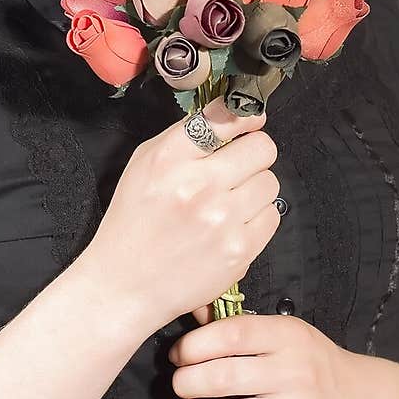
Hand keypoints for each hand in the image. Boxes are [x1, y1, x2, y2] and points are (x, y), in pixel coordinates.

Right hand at [83, 95, 280, 330]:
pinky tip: (233, 225)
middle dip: (254, 153)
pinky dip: (257, 218)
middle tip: (241, 165)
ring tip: (231, 201)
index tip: (250, 122)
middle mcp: (198, 186)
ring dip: (255, 188)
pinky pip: (272, 216)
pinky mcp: (239, 250)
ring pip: (271, 182)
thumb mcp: (144, 163)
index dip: (245, 117)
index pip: (226, 118)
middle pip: (262, 148)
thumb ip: (186, 136)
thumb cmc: (134, 220)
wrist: (126, 284)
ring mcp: (222, 220)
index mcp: (170, 158)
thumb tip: (232, 115)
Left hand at [167, 312, 363, 398]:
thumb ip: (242, 326)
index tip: (179, 355)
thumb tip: (192, 313)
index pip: (230, 335)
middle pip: (222, 377)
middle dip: (187, 383)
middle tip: (179, 385)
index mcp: (289, 336)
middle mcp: (296, 372)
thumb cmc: (313, 363)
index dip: (194, 345)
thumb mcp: (287, 333)